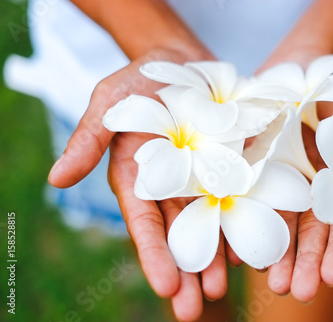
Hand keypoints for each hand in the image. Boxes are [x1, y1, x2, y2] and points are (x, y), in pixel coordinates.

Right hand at [47, 47, 225, 320]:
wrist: (182, 61)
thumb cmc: (141, 82)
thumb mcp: (110, 103)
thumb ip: (89, 139)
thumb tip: (55, 178)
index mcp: (140, 179)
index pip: (145, 223)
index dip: (154, 254)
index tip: (166, 287)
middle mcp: (173, 185)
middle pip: (180, 234)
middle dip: (187, 272)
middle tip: (195, 309)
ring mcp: (206, 177)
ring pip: (212, 224)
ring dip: (218, 257)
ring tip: (223, 288)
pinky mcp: (235, 164)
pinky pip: (242, 196)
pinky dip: (245, 222)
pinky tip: (252, 248)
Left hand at [256, 55, 332, 301]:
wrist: (302, 62)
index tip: (331, 276)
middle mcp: (310, 188)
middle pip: (308, 231)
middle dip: (304, 262)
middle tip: (296, 290)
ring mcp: (280, 178)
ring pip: (278, 221)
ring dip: (276, 253)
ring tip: (272, 282)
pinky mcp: (253, 166)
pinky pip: (249, 197)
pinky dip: (247, 221)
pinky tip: (242, 247)